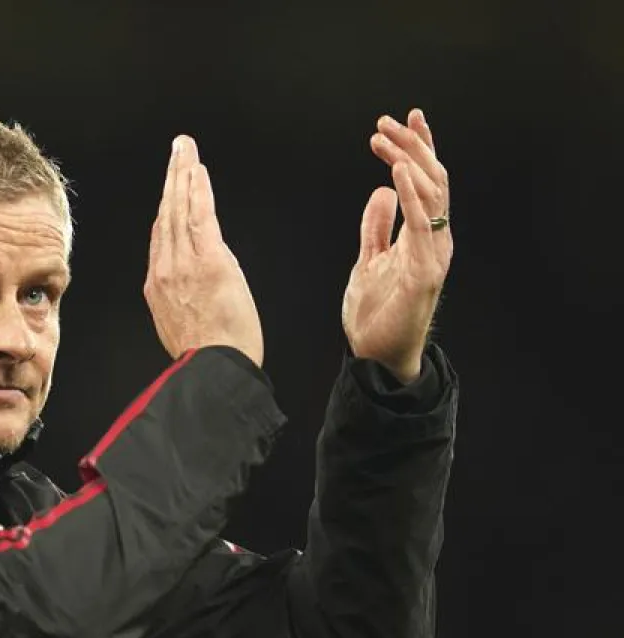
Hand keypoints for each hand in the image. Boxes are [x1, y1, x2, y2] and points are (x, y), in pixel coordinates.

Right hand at [144, 135, 263, 365]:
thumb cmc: (206, 355)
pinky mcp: (209, 261)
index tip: (170, 187)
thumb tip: (189, 281)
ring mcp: (184, 264)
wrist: (212, 370)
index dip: (165, 207)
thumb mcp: (179, 325)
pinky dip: (198, 190)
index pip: (160, 236)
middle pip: (165, 214)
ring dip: (183, 174)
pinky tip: (198, 170)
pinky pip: (200, 216)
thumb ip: (180, 296)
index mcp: (157, 286)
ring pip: (179, 209)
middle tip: (177, 149)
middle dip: (171, 178)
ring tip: (185, 149)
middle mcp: (165, 270)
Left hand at [342, 108, 454, 382]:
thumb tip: (379, 192)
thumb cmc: (375, 313)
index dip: (420, 147)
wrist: (376, 355)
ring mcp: (433, 254)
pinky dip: (413, 196)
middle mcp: (434, 239)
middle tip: (387, 121)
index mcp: (422, 234)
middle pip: (431, 179)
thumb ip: (376, 227)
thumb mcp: (369, 260)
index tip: (407, 117)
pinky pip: (422, 226)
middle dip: (411, 145)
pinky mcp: (425, 271)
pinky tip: (399, 173)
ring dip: (409, 162)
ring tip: (388, 138)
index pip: (426, 181)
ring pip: (432, 195)